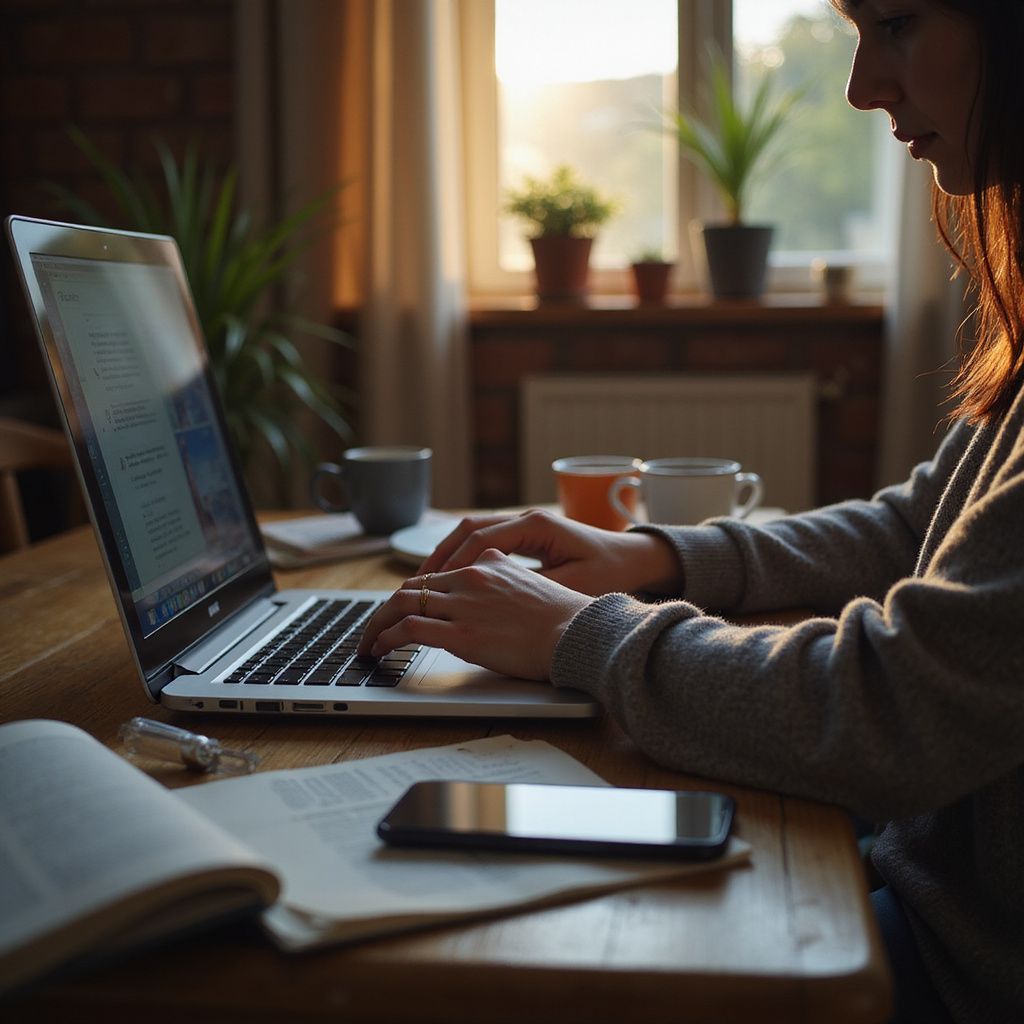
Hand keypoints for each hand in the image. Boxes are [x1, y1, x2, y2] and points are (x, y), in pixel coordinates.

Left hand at [357, 549, 592, 679]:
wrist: (578, 633)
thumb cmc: (565, 618)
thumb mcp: (532, 584)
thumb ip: (504, 581)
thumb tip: (489, 592)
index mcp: (488, 564)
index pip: (437, 575)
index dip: (413, 594)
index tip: (401, 610)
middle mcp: (471, 578)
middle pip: (412, 587)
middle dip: (386, 609)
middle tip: (374, 628)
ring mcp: (464, 605)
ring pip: (401, 603)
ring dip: (376, 624)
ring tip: (368, 643)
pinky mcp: (460, 634)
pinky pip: (407, 629)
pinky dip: (385, 637)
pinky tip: (379, 649)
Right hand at [419, 508, 682, 596]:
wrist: (636, 561)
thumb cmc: (611, 572)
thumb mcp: (574, 584)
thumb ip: (535, 587)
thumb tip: (496, 596)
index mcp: (536, 525)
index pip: (480, 537)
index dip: (452, 562)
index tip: (432, 586)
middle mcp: (526, 519)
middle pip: (468, 529)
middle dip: (439, 556)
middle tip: (415, 584)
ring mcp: (525, 526)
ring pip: (472, 533)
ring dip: (447, 555)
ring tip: (424, 583)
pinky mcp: (527, 537)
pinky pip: (485, 541)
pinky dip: (463, 557)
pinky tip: (451, 580)